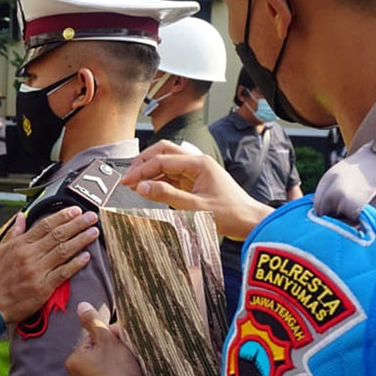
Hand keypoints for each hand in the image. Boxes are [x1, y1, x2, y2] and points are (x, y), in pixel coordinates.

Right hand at [0, 207, 99, 323]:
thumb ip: (14, 232)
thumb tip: (21, 216)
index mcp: (20, 245)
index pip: (45, 225)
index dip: (62, 216)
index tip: (75, 210)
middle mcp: (30, 255)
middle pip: (58, 235)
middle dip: (77, 224)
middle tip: (91, 217)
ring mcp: (37, 271)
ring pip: (63, 251)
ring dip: (81, 240)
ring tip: (94, 232)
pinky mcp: (43, 287)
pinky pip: (63, 273)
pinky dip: (76, 264)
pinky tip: (86, 256)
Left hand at [66, 302, 148, 375]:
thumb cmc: (118, 371)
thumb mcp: (107, 340)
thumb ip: (93, 322)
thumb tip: (81, 305)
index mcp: (74, 360)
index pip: (94, 338)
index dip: (112, 336)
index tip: (124, 340)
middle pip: (100, 352)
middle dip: (116, 349)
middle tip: (130, 353)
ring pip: (106, 366)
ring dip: (119, 362)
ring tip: (131, 366)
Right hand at [120, 140, 271, 240]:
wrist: (249, 222)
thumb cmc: (230, 215)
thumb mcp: (196, 208)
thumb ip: (167, 196)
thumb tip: (142, 188)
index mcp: (198, 163)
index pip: (162, 160)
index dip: (141, 170)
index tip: (126, 182)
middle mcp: (197, 163)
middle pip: (162, 152)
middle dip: (143, 163)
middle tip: (128, 178)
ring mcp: (196, 172)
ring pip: (166, 163)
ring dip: (149, 172)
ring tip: (135, 185)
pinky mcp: (195, 182)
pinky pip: (172, 176)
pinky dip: (158, 181)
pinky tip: (149, 190)